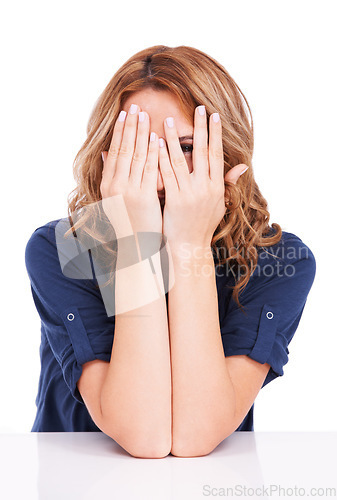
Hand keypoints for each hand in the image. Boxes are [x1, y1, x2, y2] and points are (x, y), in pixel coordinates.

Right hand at [100, 103, 161, 239]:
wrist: (137, 247)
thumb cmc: (130, 222)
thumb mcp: (115, 199)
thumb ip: (111, 175)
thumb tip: (104, 154)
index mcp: (107, 184)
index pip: (114, 151)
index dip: (119, 131)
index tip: (124, 114)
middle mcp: (115, 185)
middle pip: (123, 149)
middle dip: (130, 126)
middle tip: (136, 106)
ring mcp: (128, 191)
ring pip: (135, 155)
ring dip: (141, 133)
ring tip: (146, 115)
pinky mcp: (144, 197)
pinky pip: (150, 169)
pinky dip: (153, 152)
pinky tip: (158, 138)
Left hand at [158, 106, 248, 247]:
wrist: (190, 247)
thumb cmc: (203, 225)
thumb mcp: (220, 204)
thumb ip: (228, 184)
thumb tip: (243, 166)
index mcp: (218, 187)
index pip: (217, 154)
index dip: (215, 134)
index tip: (214, 115)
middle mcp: (206, 188)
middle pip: (203, 152)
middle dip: (200, 128)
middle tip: (198, 107)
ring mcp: (190, 193)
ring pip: (181, 160)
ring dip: (173, 138)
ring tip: (166, 120)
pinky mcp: (175, 200)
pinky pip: (166, 174)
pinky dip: (160, 157)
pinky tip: (154, 144)